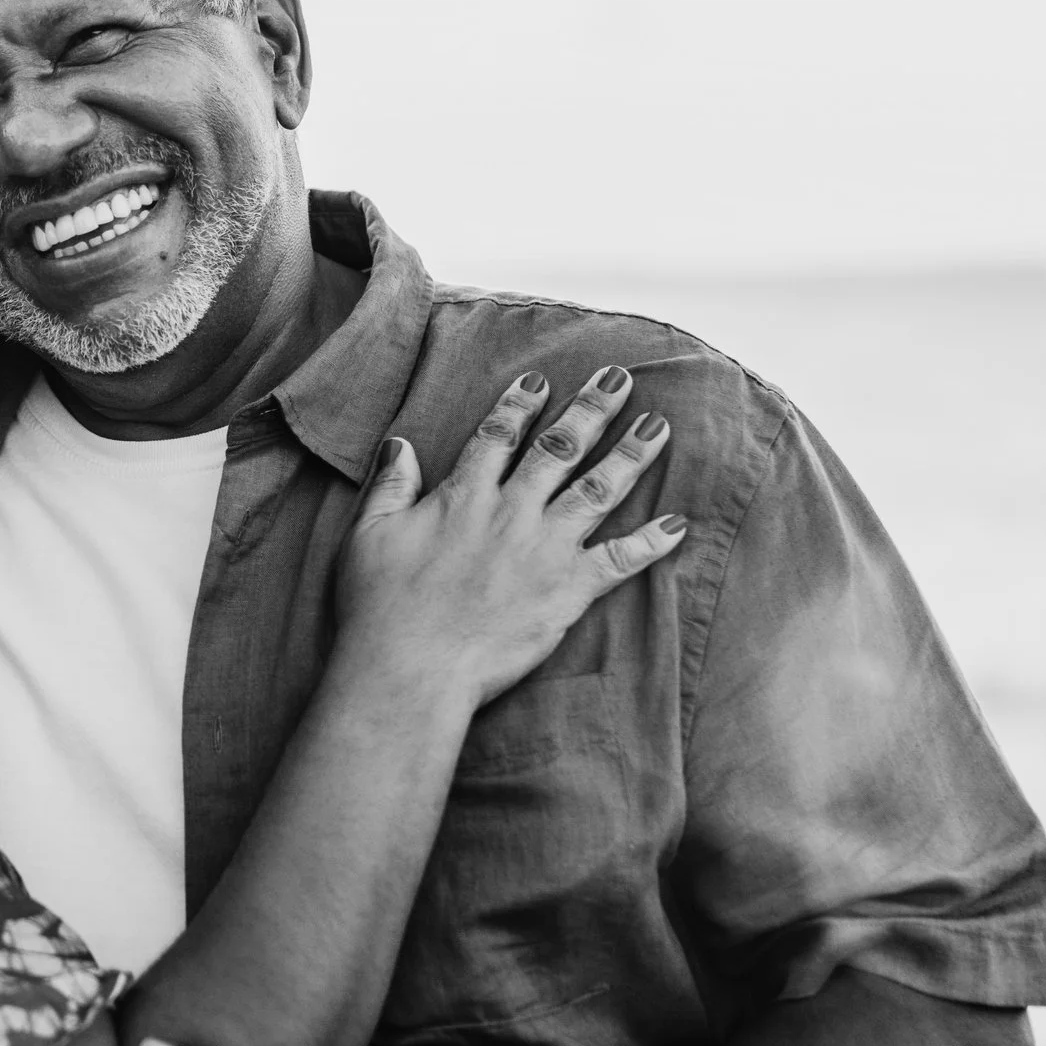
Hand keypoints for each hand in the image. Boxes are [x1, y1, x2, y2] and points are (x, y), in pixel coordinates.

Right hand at [337, 367, 684, 708]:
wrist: (412, 667)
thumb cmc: (381, 607)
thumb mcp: (368, 534)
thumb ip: (390, 485)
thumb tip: (400, 444)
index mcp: (463, 496)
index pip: (498, 436)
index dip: (519, 405)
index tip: (539, 380)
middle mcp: (511, 512)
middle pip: (559, 448)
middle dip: (591, 409)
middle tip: (618, 379)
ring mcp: (545, 549)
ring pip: (598, 489)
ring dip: (631, 455)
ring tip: (659, 426)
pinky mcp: (568, 591)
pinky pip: (620, 561)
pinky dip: (651, 543)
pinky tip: (677, 525)